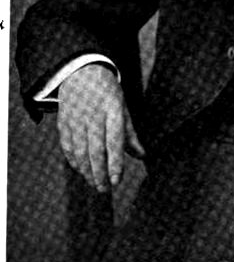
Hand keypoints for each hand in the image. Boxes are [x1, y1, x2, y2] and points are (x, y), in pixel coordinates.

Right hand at [57, 64, 144, 191]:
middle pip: (96, 150)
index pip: (115, 141)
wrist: (82, 72)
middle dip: (100, 173)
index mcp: (113, 109)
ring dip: (87, 171)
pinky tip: (81, 170)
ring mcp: (76, 118)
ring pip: (80, 151)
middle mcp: (94, 114)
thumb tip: (142, 155)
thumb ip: (130, 133)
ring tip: (94, 183)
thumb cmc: (108, 92)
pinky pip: (67, 147)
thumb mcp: (123, 107)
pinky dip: (74, 161)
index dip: (115, 162)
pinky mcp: (63, 122)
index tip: (116, 180)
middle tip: (105, 189)